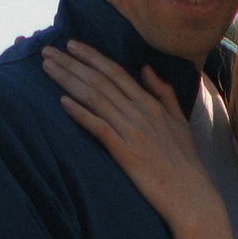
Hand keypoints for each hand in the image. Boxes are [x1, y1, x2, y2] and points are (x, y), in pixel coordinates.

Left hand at [41, 40, 217, 232]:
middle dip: (72, 63)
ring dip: (69, 81)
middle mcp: (139, 112)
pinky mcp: (125, 152)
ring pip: (95, 98)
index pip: (116, 72)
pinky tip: (62, 102)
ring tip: (47, 68)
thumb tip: (145, 68)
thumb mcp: (178, 119)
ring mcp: (131, 131)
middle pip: (100, 81)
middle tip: (47, 51)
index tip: (71, 44)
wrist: (190, 194)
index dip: (92, 56)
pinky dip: (80, 113)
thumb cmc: (184, 160)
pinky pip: (99, 127)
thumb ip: (162, 92)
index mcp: (150, 103)